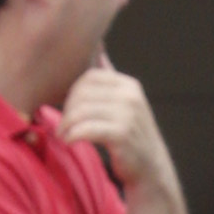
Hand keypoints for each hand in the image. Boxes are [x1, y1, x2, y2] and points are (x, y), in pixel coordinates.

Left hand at [61, 64, 170, 188]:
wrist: (151, 168)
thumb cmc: (130, 135)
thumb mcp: (123, 102)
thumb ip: (109, 76)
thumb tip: (98, 44)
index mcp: (128, 85)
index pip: (89, 77)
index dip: (72, 93)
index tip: (68, 110)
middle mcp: (130, 96)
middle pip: (82, 93)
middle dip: (67, 110)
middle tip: (63, 126)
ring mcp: (128, 115)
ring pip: (82, 111)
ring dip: (67, 125)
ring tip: (64, 135)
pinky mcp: (123, 134)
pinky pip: (87, 129)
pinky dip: (73, 136)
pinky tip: (71, 142)